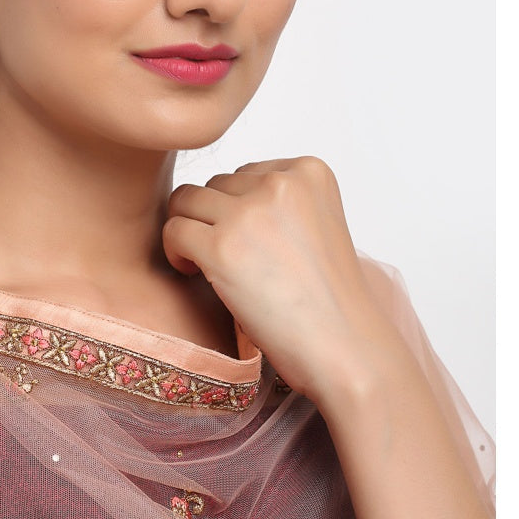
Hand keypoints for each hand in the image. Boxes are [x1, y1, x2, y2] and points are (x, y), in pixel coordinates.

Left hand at [163, 156, 397, 405]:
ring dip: (190, 230)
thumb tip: (215, 193)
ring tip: (208, 264)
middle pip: (215, 184)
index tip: (252, 245)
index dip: (239, 210)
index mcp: (309, 170)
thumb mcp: (315, 224)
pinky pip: (174, 229)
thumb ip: (276, 200)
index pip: (245, 173)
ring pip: (186, 200)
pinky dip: (175, 251)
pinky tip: (196, 273)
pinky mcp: (222, 247)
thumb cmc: (327, 297)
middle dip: (214, 219)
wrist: (344, 347)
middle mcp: (280, 182)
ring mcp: (249, 213)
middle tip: (230, 259)